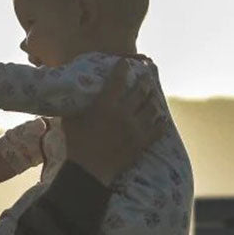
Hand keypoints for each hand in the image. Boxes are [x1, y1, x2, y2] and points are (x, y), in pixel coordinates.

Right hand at [62, 60, 164, 185]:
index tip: (126, 62)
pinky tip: (162, 118)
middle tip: (145, 76)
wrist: (88, 172)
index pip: (118, 80)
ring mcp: (135, 129)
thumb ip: (76, 106)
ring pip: (152, 108)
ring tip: (152, 96)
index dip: (124, 68)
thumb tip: (72, 96)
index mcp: (105, 105)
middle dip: (144, 81)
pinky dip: (161, 122)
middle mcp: (123, 113)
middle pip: (141, 91)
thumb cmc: (76, 145)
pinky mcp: (141, 143)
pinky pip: (158, 129)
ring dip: (153, 99)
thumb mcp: (71, 120)